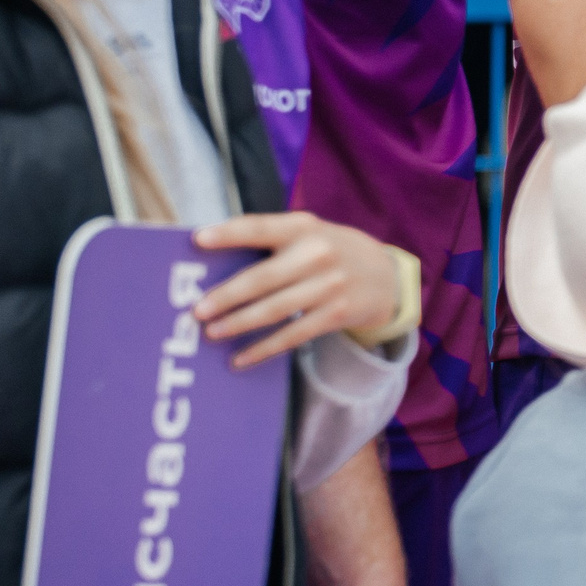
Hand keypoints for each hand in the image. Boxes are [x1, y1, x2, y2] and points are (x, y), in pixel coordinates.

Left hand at [192, 213, 406, 367]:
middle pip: (264, 278)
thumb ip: (272, 240)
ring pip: (275, 310)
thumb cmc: (331, 251)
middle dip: (228, 296)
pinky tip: (240, 358)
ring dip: (240, 323)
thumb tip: (215, 263)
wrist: (387, 276)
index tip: (198, 240)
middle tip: (198, 310)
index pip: (261, 227)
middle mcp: (317, 254)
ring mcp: (329, 286)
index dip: (230, 233)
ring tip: (212, 333)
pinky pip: (292, 335)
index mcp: (303, 227)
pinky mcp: (335, 314)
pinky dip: (264, 349)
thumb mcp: (309, 233)